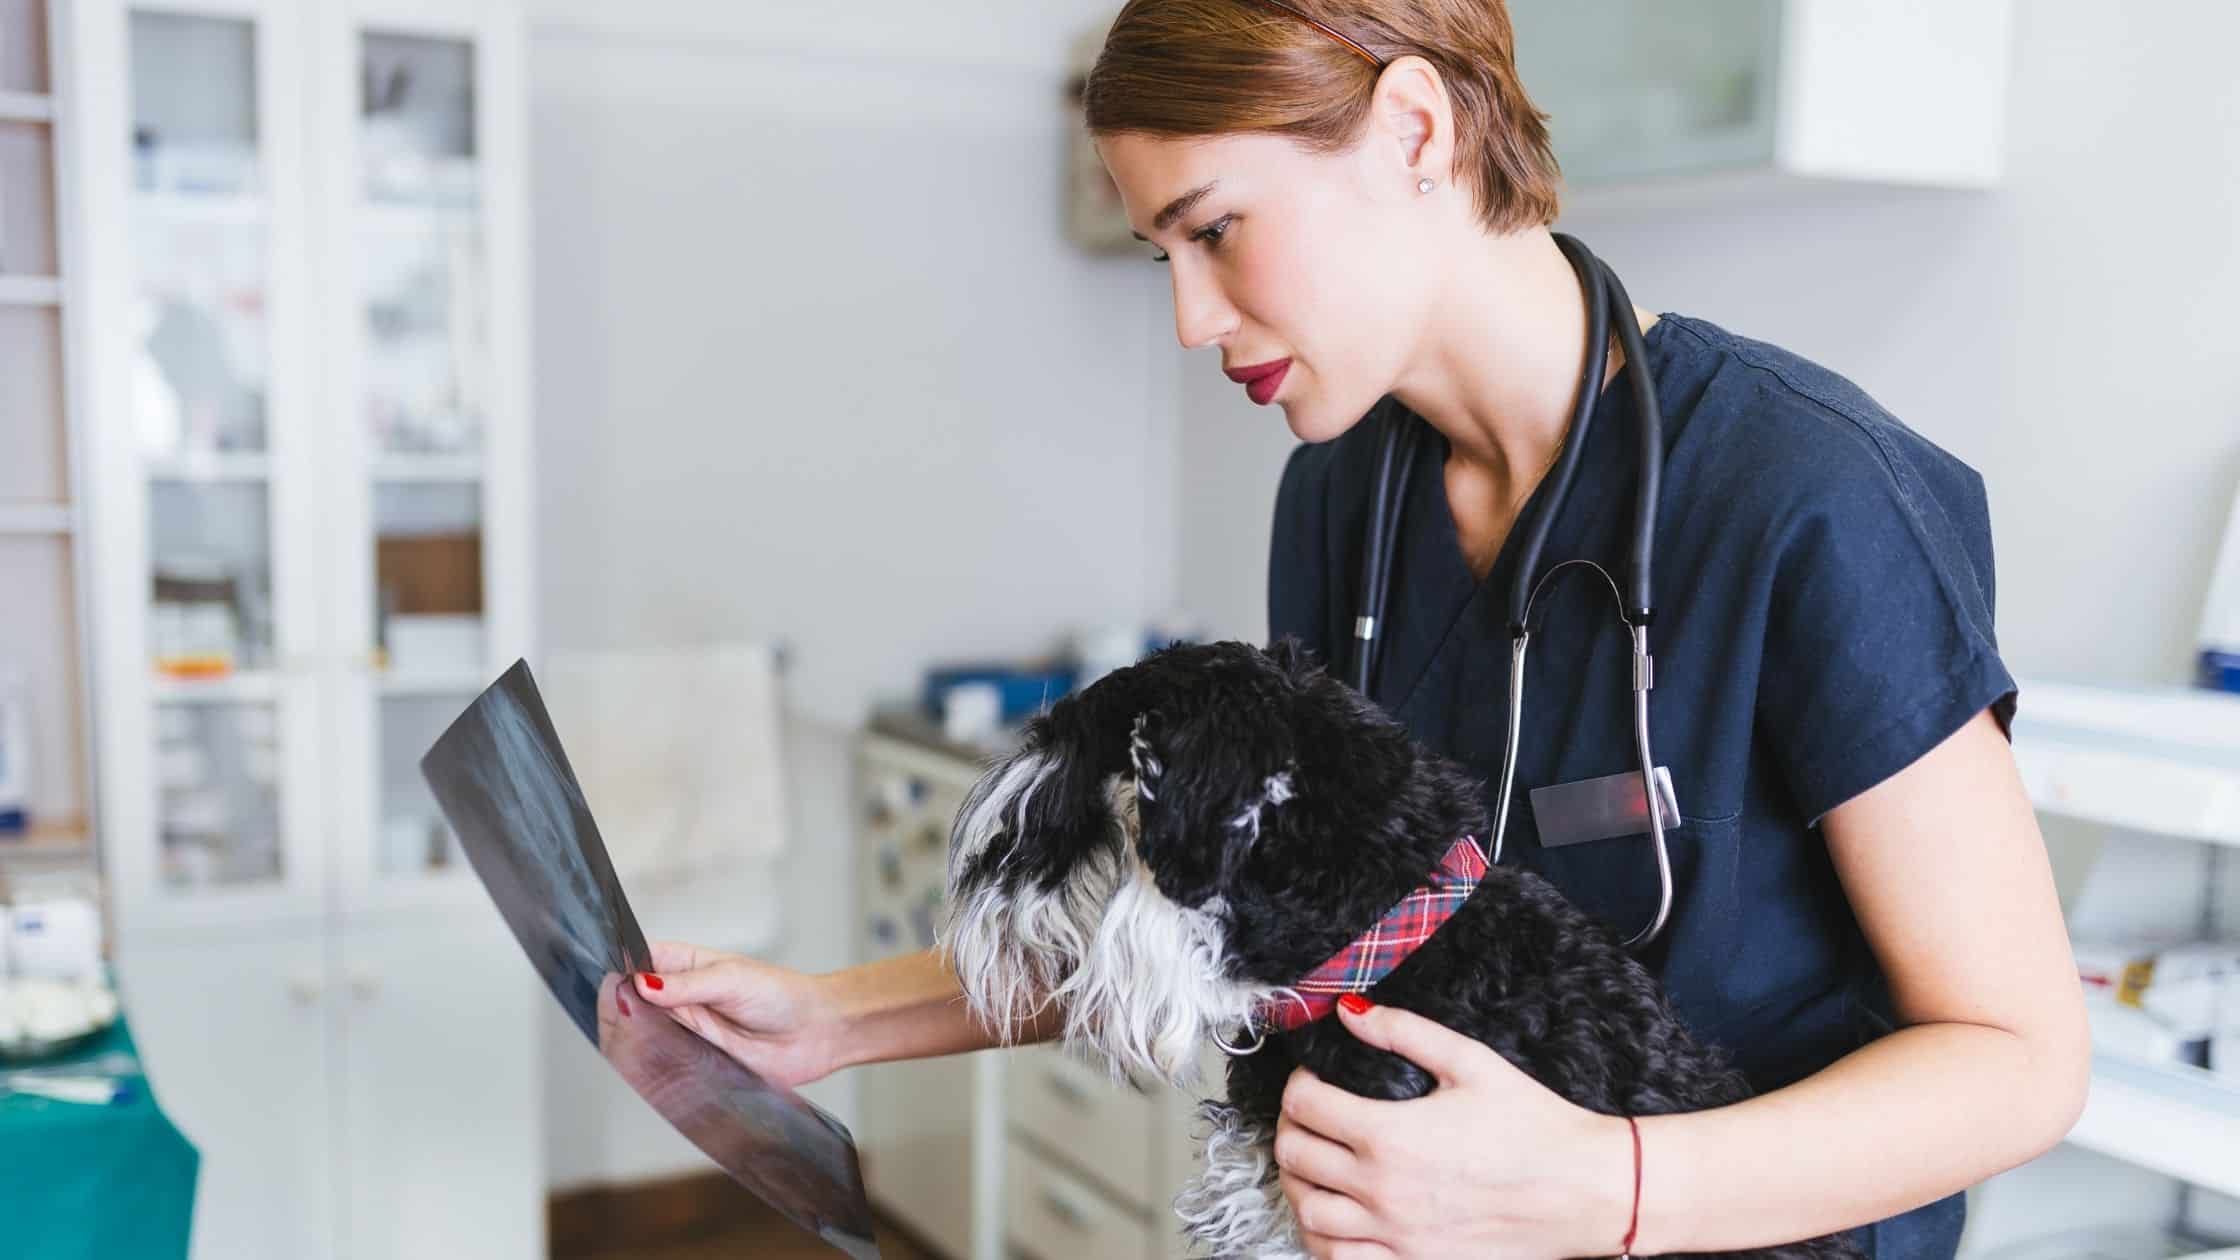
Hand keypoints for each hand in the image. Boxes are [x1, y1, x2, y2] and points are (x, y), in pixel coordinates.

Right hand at [629, 940, 847, 1089]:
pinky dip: (649, 1065)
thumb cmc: (782, 995)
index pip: (637, 960)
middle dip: (618, 1006)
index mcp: (684, 965)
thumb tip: (644, 984)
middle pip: (630, 1000)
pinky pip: (661, 1064)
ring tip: (630, 1037)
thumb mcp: (732, 978)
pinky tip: (645, 1063)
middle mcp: (678, 998)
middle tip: (618, 1014)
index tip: (608, 981)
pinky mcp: (693, 1062)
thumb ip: (687, 984)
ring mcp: (684, 1030)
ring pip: (639, 1033)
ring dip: (631, 1036)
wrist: (817, 1033)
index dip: (619, 968)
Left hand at [1275, 998, 1634, 1259]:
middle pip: (1296, 1157)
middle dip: (1291, 1127)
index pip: (1305, 1106)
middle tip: (1307, 1115)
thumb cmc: (1535, 1126)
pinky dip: (1323, 1237)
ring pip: (1308, 1213)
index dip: (1298, 1084)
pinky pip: (1341, 1259)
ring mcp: (1396, 1234)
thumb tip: (1350, 1011)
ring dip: (1298, 1184)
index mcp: (1390, 1135)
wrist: (1584, 1191)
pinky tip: (1335, 1215)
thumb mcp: (1471, 1062)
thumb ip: (1403, 1031)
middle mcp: (1383, 1190)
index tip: (1313, 1078)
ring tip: (1313, 1164)